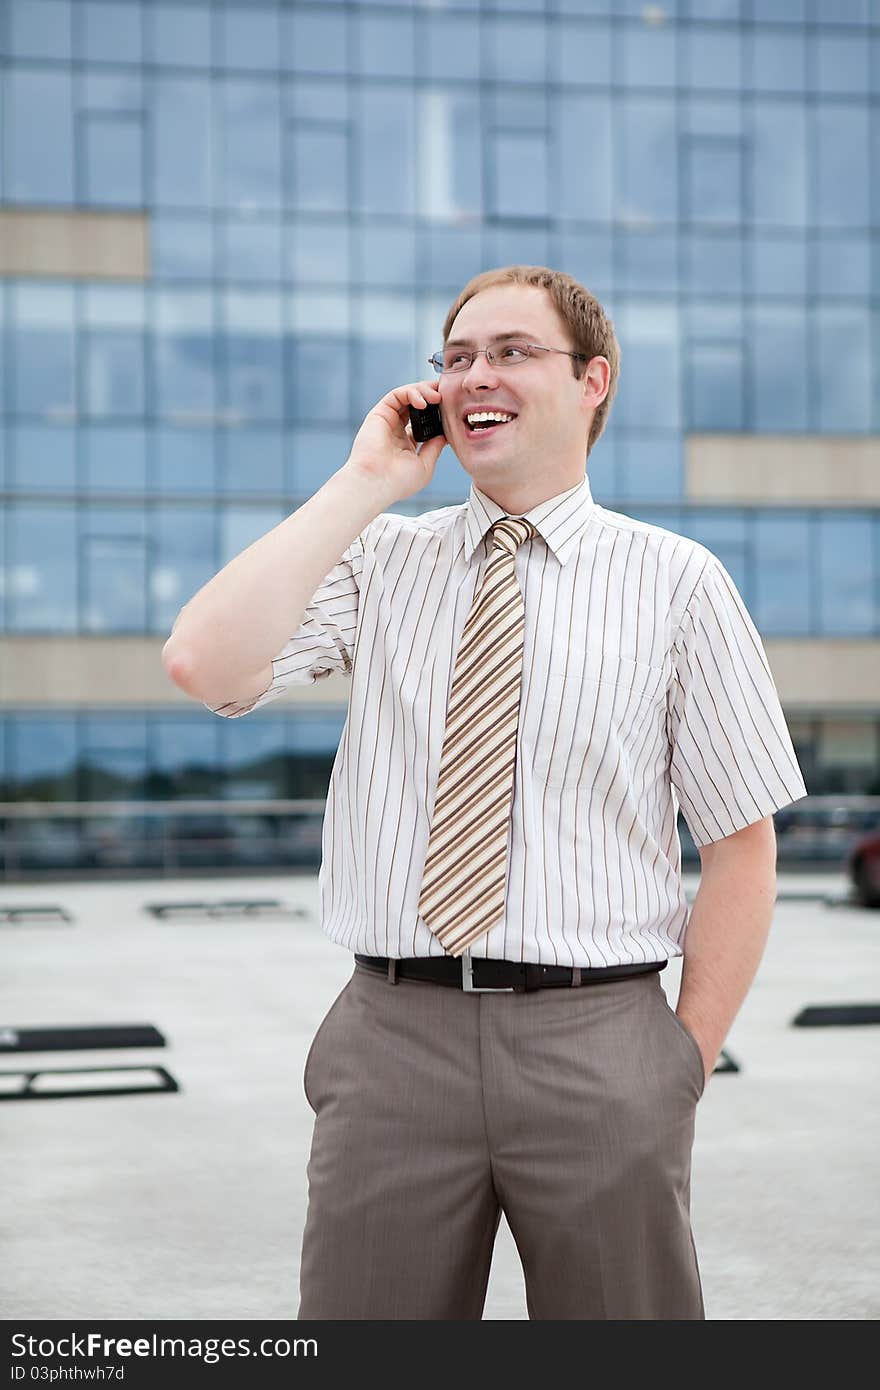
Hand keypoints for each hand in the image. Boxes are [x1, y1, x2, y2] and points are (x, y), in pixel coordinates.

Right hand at [345, 379, 447, 503]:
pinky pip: (396, 395)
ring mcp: (387, 421)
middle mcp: (396, 430)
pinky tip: (423, 402)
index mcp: (406, 443)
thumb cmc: (398, 481)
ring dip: (424, 392)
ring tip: (437, 398)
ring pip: (407, 396)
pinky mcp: (379, 414)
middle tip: (447, 395)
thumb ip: (434, 448)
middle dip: (432, 396)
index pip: (423, 420)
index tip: (452, 409)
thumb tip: (445, 435)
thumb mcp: (425, 465)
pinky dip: (411, 393)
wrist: (378, 483)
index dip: (437, 412)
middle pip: (416, 405)